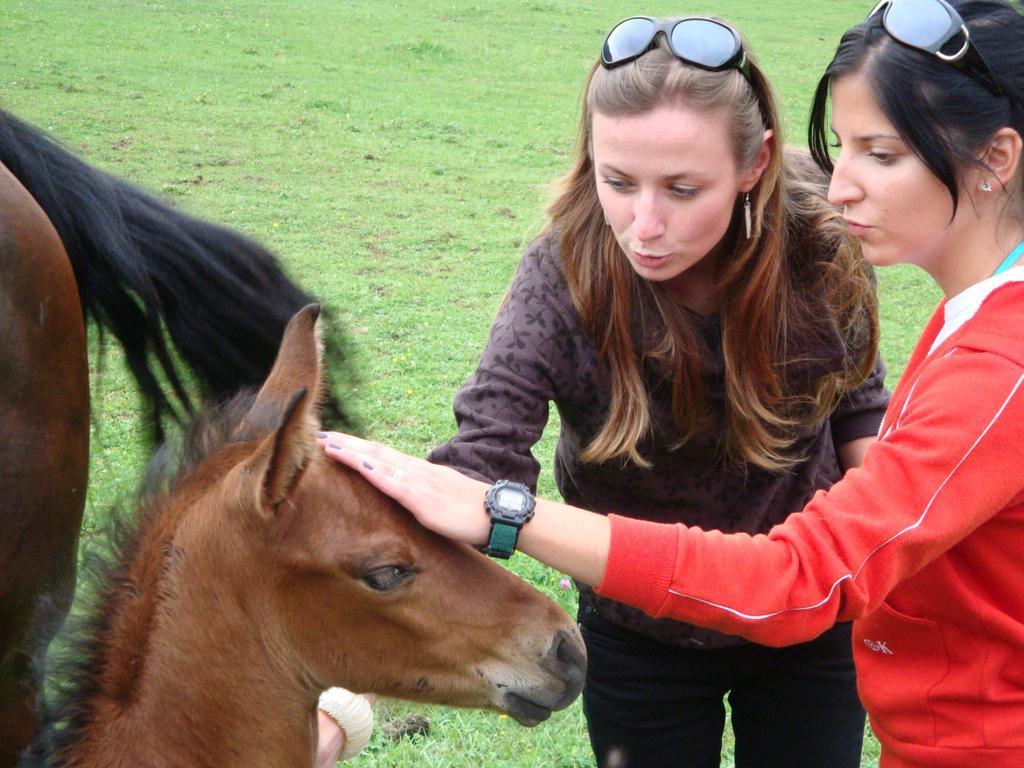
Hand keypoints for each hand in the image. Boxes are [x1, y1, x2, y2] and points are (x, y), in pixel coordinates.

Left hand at [318, 432, 491, 546]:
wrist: (499, 515)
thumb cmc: (475, 512)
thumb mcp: (442, 501)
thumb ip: (424, 497)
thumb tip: (409, 500)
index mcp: (421, 472)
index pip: (383, 455)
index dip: (358, 447)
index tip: (334, 441)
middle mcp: (417, 471)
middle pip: (376, 452)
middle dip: (347, 443)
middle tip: (319, 435)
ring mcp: (420, 483)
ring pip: (379, 462)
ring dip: (352, 453)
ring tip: (327, 444)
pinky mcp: (423, 500)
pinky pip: (393, 483)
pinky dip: (373, 472)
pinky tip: (357, 464)